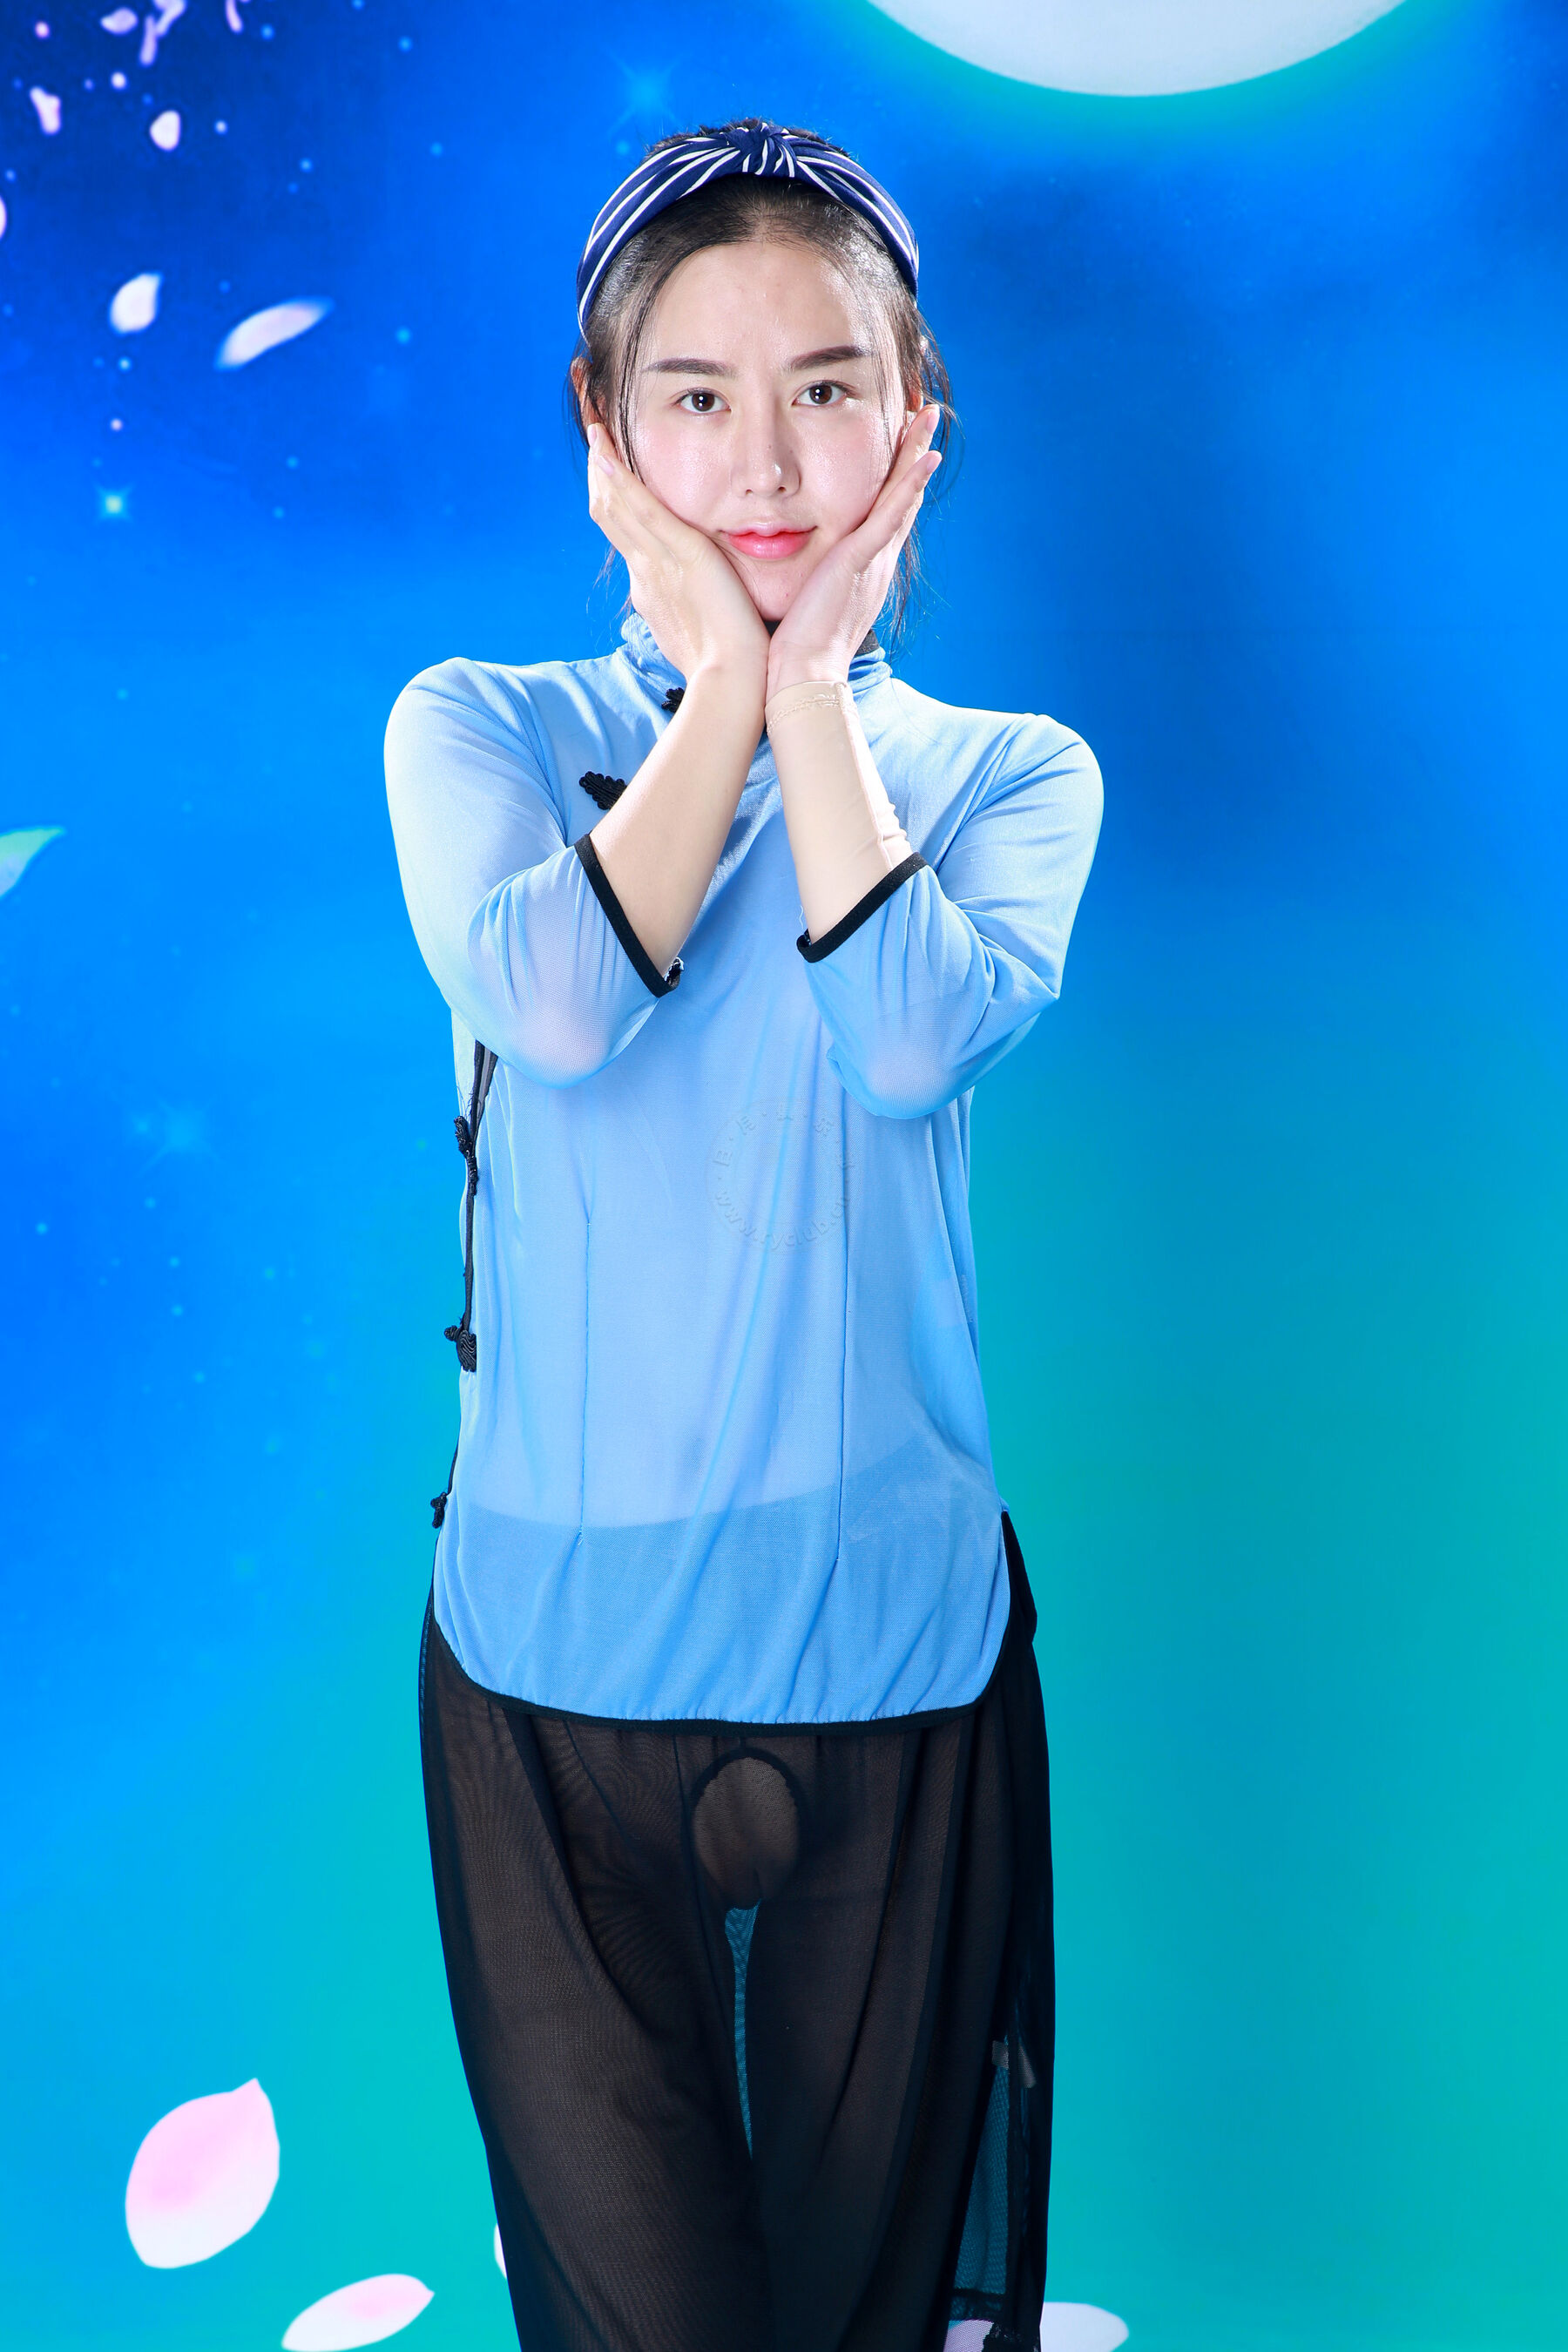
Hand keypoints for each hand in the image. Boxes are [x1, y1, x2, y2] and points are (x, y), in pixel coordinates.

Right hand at [587, 423, 769, 695]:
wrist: (732, 682)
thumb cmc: (728, 665)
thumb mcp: (704, 631)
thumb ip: (698, 608)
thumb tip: (696, 604)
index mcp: (651, 587)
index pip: (626, 533)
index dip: (613, 499)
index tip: (607, 471)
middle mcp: (644, 572)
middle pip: (611, 513)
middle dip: (599, 472)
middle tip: (593, 434)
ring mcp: (656, 564)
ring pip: (617, 506)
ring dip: (603, 464)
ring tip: (596, 428)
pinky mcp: (679, 557)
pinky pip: (641, 510)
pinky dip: (621, 479)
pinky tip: (606, 451)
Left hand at [765, 405, 941, 697]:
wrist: (799, 679)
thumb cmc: (789, 651)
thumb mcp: (797, 602)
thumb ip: (796, 578)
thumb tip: (769, 561)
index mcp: (858, 570)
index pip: (879, 513)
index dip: (892, 477)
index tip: (898, 444)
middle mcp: (873, 562)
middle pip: (899, 497)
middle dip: (911, 455)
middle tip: (923, 414)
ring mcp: (871, 561)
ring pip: (901, 496)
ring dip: (916, 453)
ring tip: (929, 414)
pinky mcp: (861, 562)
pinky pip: (892, 515)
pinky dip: (910, 484)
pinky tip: (925, 455)